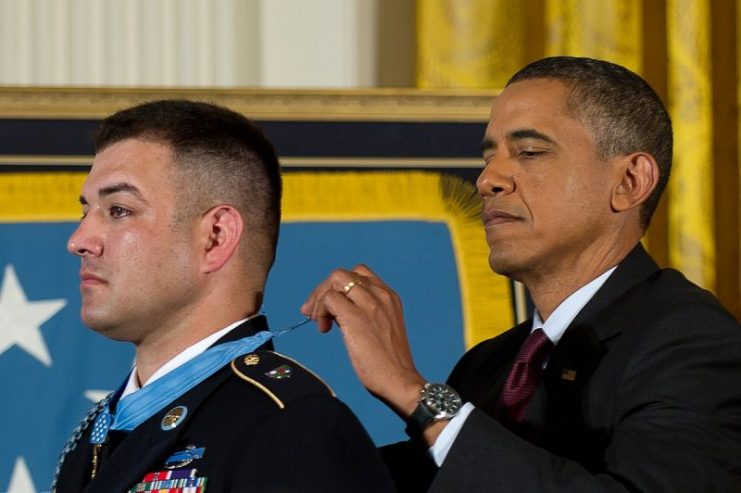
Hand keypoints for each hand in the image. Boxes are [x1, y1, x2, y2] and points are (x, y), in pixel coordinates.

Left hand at [301, 264, 425, 417]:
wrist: (400, 380)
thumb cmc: (388, 362)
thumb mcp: (381, 328)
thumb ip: (363, 313)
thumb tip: (334, 311)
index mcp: (389, 296)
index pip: (358, 274)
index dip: (339, 288)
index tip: (330, 307)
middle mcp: (381, 295)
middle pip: (342, 274)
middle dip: (323, 290)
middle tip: (313, 313)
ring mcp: (369, 304)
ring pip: (335, 280)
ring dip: (319, 298)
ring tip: (319, 321)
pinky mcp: (356, 317)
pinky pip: (329, 299)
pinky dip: (320, 311)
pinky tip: (324, 328)